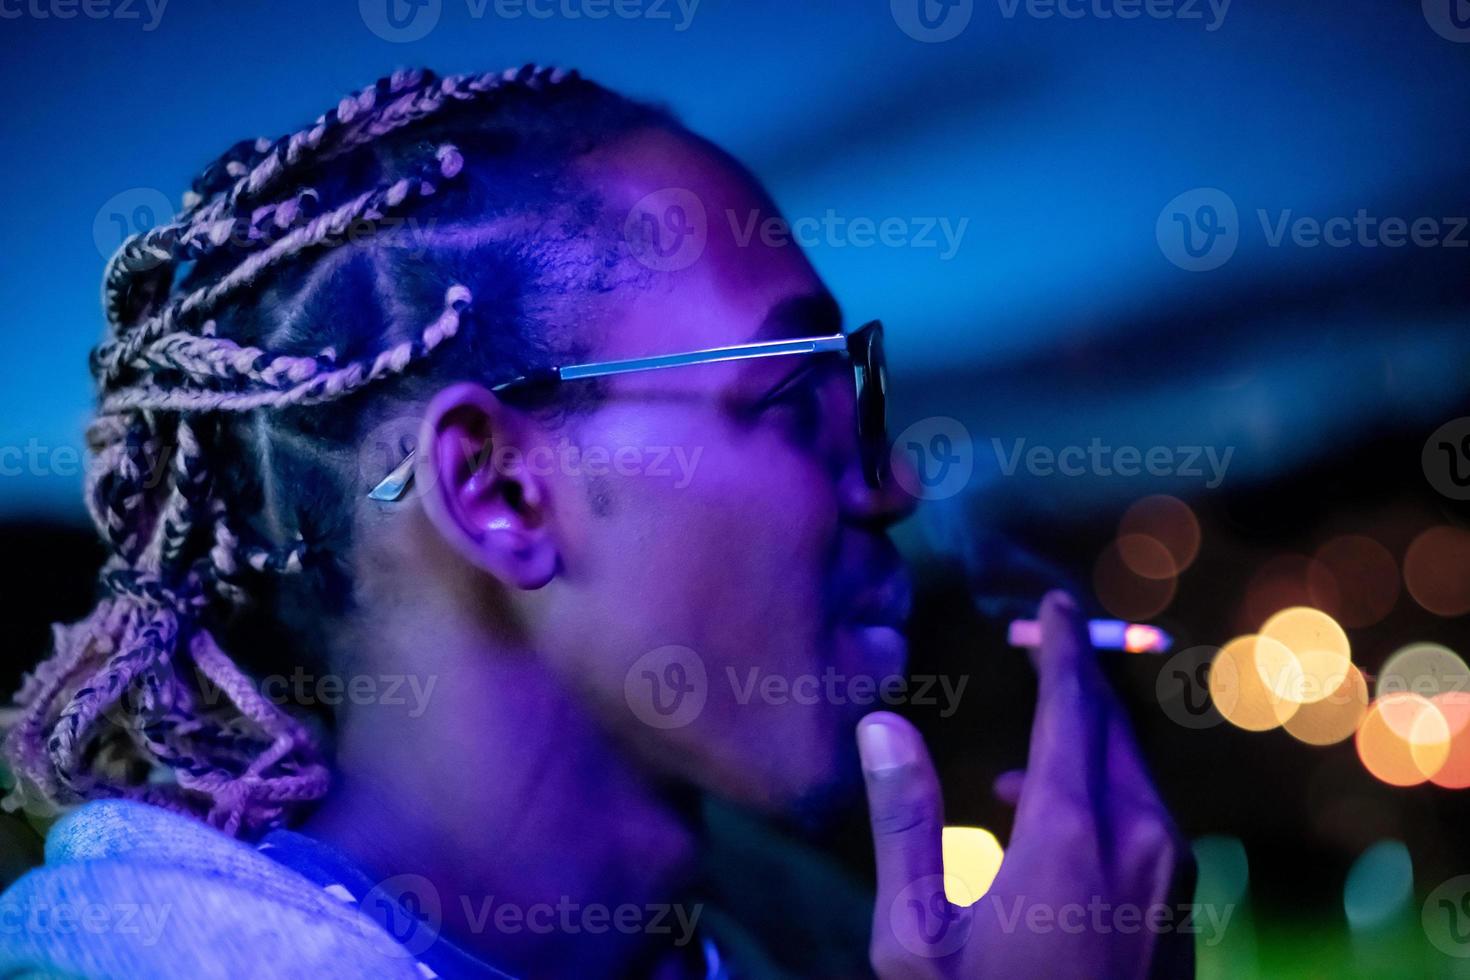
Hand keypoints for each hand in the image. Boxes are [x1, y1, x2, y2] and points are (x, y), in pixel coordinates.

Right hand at [857, 591, 1194, 979]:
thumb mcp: (917, 939)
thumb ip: (904, 822)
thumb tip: (881, 725)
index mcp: (1072, 835)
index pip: (1070, 709)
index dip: (1060, 647)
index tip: (1053, 602)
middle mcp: (1138, 843)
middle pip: (1109, 732)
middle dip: (1073, 681)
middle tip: (1037, 645)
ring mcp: (1169, 884)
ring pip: (1132, 776)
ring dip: (1084, 741)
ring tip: (1027, 740)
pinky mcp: (1177, 917)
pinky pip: (1144, 820)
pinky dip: (1100, 793)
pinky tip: (1045, 816)